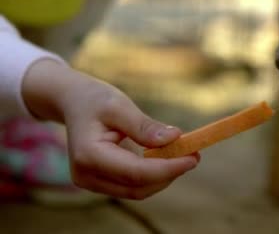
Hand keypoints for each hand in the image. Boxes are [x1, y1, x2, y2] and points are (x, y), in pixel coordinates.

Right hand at [22, 59, 198, 198]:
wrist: (73, 102)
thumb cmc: (95, 99)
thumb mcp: (119, 105)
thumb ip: (144, 126)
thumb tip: (175, 139)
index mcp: (89, 156)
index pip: (136, 173)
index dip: (168, 168)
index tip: (194, 157)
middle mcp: (87, 175)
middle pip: (138, 187)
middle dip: (169, 173)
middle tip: (194, 154)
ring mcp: (92, 182)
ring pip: (137, 190)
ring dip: (164, 176)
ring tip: (184, 153)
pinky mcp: (101, 181)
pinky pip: (133, 185)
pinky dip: (153, 174)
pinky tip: (167, 157)